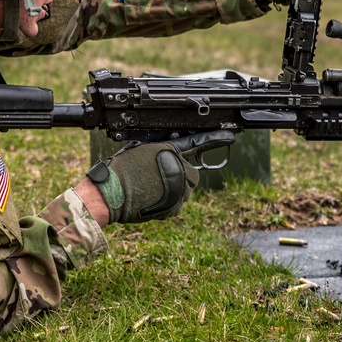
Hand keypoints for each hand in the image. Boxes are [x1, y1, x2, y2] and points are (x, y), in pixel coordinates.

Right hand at [85, 131, 235, 223]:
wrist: (111, 193)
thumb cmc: (121, 169)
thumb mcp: (142, 149)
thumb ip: (162, 150)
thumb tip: (172, 151)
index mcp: (171, 151)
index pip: (197, 143)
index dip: (215, 139)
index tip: (231, 135)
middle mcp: (179, 169)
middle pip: (192, 174)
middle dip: (182, 177)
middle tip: (160, 179)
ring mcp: (179, 189)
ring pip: (186, 191)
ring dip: (175, 191)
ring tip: (151, 190)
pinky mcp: (175, 207)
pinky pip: (177, 205)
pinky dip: (168, 205)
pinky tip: (151, 200)